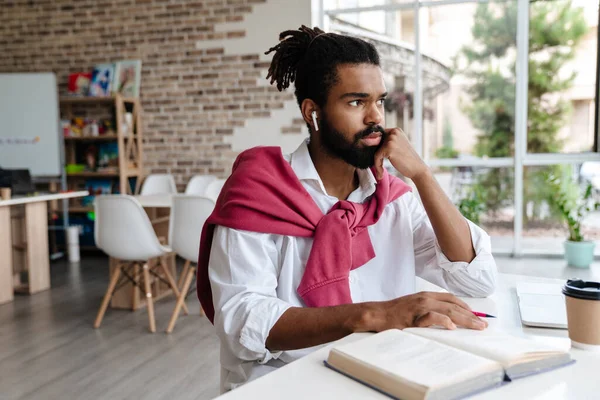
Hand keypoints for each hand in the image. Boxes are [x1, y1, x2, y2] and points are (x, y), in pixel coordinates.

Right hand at [368, 292, 487, 331]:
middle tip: (483, 325)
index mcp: (426, 296)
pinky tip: (452, 327)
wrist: (376, 314)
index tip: (477, 317)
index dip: (466, 307)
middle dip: (471, 316)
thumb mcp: (413, 307)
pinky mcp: (413, 316)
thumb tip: (446, 320)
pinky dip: (443, 320)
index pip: (451, 299)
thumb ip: (428, 310)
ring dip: (464, 319)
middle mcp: (425, 299)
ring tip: (476, 327)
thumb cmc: (394, 313)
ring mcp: (420, 306)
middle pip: (454, 305)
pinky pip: (431, 316)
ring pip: (447, 310)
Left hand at [374, 128, 428, 179]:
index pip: (379, 136)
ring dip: (377, 162)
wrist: (417, 168)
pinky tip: (381, 173)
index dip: (375, 147)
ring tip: (380, 171)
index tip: (374, 157)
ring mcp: (391, 139)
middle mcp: (393, 132)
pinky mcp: (388, 147)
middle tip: (378, 167)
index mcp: (396, 130)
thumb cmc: (407, 159)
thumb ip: (387, 142)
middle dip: (376, 155)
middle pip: (375, 143)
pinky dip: (378, 166)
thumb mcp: (398, 146)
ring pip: (375, 151)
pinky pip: (376, 157)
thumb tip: (368, 142)